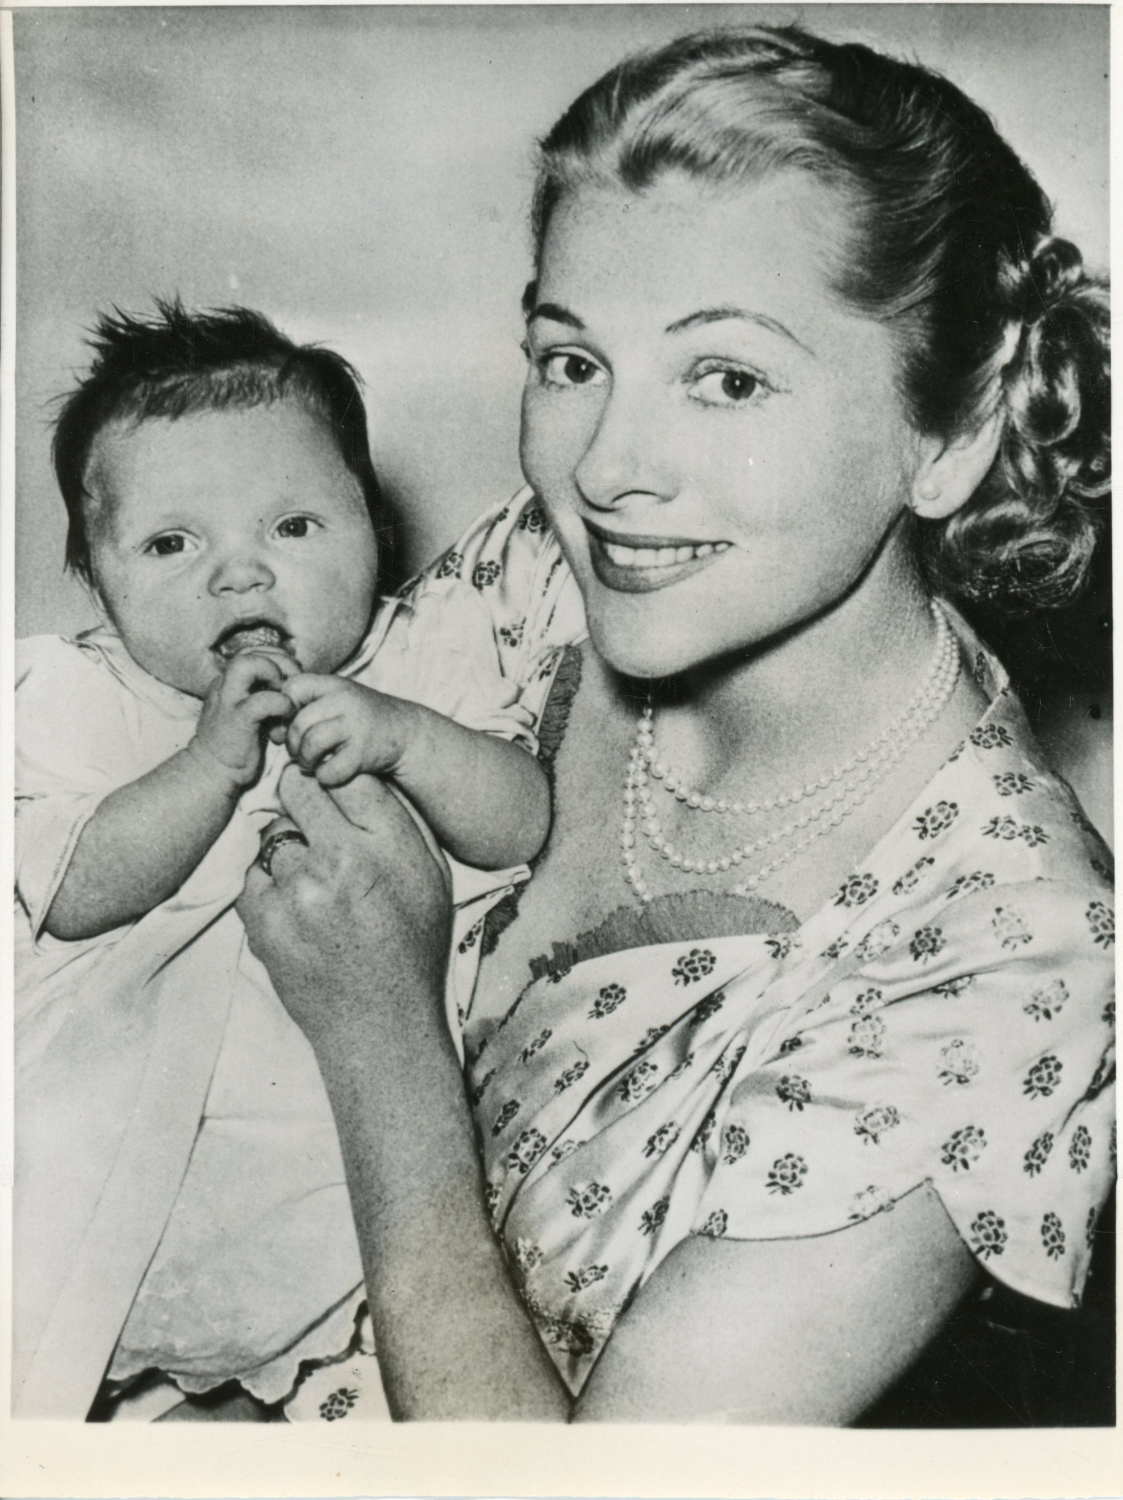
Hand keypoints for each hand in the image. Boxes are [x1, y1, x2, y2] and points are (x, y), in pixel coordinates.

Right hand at [189, 649, 297, 790]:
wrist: (211, 774)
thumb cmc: (236, 745)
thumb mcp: (247, 713)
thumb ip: (261, 694)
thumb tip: (292, 684)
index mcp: (226, 683)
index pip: (251, 652)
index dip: (276, 658)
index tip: (291, 680)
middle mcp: (223, 687)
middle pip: (249, 652)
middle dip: (279, 662)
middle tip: (293, 685)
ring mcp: (228, 701)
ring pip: (247, 664)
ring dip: (275, 674)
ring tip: (286, 696)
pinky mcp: (237, 720)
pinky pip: (263, 700)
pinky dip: (282, 703)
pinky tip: (285, 718)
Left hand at [237, 765, 452, 1054]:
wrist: (381, 1023)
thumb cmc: (412, 946)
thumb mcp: (432, 875)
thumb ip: (402, 819)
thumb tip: (363, 771)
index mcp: (387, 845)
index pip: (347, 774)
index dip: (336, 776)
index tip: (332, 787)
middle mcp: (341, 861)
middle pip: (298, 788)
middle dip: (303, 796)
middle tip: (312, 818)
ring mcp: (297, 892)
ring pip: (272, 833)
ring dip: (287, 845)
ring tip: (312, 879)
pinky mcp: (264, 921)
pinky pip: (252, 875)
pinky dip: (268, 884)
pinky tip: (296, 907)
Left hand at [283, 675, 412, 786]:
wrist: (406, 733)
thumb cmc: (361, 718)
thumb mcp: (337, 700)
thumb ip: (306, 708)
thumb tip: (274, 732)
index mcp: (334, 685)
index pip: (292, 688)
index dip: (285, 708)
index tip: (293, 724)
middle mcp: (345, 701)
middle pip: (299, 723)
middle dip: (293, 744)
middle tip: (300, 752)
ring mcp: (355, 726)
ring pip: (311, 745)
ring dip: (305, 761)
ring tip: (312, 763)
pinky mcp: (364, 753)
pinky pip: (329, 770)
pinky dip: (324, 776)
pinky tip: (330, 772)